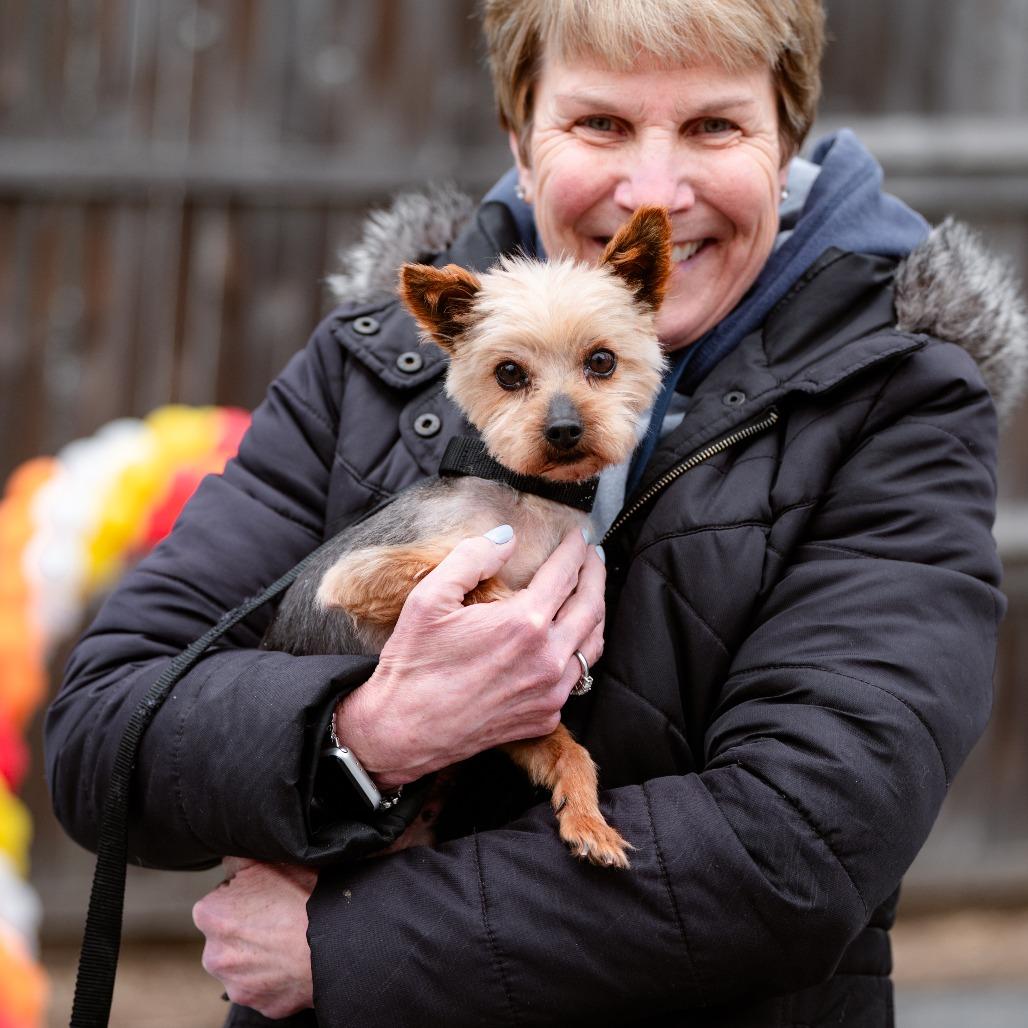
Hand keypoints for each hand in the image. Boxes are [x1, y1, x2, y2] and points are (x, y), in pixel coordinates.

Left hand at [192, 858, 316, 1018]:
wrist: (335, 942)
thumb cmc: (303, 899)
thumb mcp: (268, 862)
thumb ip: (238, 861)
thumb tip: (229, 861)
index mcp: (208, 915)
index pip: (220, 901)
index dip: (244, 896)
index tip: (266, 896)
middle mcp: (213, 955)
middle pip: (229, 936)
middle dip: (248, 930)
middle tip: (279, 918)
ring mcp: (236, 985)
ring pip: (246, 965)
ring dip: (261, 955)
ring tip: (289, 941)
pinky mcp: (260, 1005)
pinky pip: (266, 988)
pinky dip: (277, 977)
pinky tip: (295, 961)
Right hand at [336, 527, 604, 787]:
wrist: (405, 731)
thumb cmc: (414, 664)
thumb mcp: (430, 598)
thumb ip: (472, 558)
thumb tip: (506, 536)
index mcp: (523, 624)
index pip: (565, 575)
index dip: (574, 550)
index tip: (578, 535)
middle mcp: (547, 659)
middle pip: (591, 606)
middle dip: (595, 574)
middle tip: (593, 555)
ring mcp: (550, 692)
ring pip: (592, 644)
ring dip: (595, 612)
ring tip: (590, 592)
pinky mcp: (545, 716)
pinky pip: (576, 677)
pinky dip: (578, 651)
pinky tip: (568, 640)